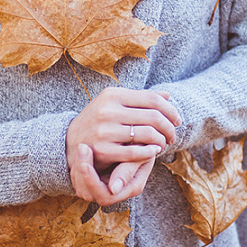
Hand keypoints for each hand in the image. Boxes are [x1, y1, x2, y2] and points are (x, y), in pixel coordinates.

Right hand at [66, 87, 180, 172]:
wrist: (69, 142)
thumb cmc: (97, 121)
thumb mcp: (114, 104)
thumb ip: (140, 99)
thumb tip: (167, 96)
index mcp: (113, 95)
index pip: (152, 99)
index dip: (170, 110)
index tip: (177, 120)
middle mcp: (108, 110)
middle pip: (153, 116)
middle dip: (169, 127)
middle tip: (173, 135)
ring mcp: (104, 131)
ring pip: (147, 134)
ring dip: (161, 141)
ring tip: (163, 144)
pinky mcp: (103, 150)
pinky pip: (135, 151)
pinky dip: (149, 152)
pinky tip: (154, 152)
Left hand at [70, 145, 155, 204]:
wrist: (145, 138)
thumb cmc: (147, 145)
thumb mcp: (142, 155)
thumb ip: (128, 171)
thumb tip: (114, 189)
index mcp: (129, 188)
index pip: (105, 196)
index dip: (93, 182)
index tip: (85, 164)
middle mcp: (115, 191)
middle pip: (88, 194)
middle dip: (81, 174)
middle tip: (82, 148)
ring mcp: (104, 185)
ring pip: (81, 188)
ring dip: (78, 168)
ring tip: (83, 146)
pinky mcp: (96, 177)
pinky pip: (79, 178)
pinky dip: (78, 165)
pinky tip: (83, 148)